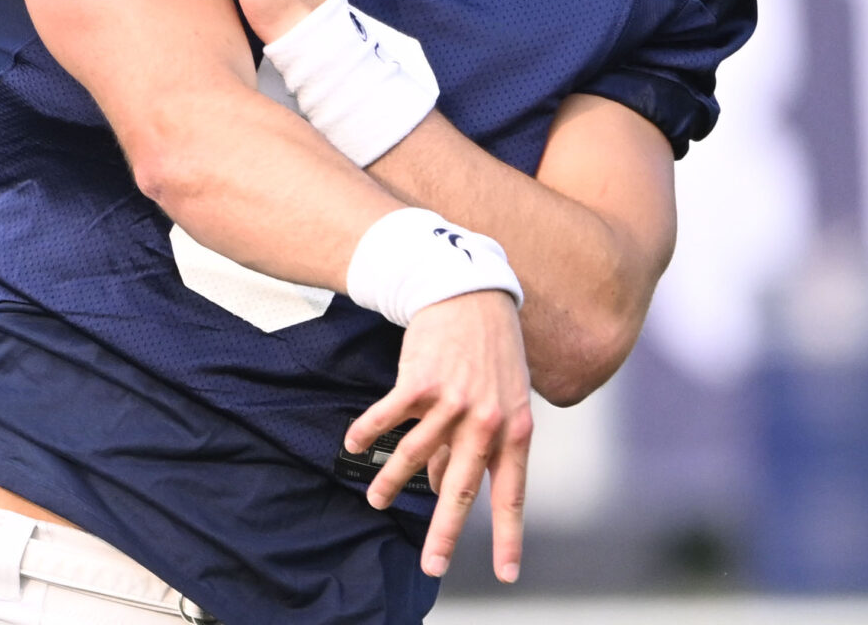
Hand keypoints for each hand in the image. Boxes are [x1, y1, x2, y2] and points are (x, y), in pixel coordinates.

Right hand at [344, 290, 534, 582]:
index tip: (505, 574)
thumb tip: (444, 483)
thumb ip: (480, 444)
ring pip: (415, 458)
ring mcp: (452, 402)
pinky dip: (367, 434)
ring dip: (391, 482)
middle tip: (432, 566)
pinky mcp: (419, 383)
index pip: (511, 494)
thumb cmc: (490, 351)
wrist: (471, 293)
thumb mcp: (501, 399)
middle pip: (460, 490)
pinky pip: (387, 419)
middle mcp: (486, 421)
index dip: (507, 536)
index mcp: (515, 430)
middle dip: (444, 533)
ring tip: (375, 500)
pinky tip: (352, 446)